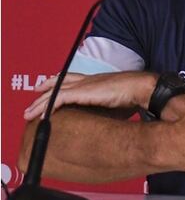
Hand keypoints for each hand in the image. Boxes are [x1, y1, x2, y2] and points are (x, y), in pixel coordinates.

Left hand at [23, 71, 154, 119]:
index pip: (72, 78)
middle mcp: (87, 80)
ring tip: (29, 114)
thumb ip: (109, 108)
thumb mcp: (119, 102)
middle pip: (58, 83)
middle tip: (32, 101)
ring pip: (54, 92)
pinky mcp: (82, 92)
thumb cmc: (136, 95)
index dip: (58, 82)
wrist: (140, 88)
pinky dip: (47, 107)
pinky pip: (58, 99)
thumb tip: (110, 121)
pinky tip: (41, 116)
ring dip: (39, 104)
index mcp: (96, 80)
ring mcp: (83, 85)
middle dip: (43, 91)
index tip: (47, 86)